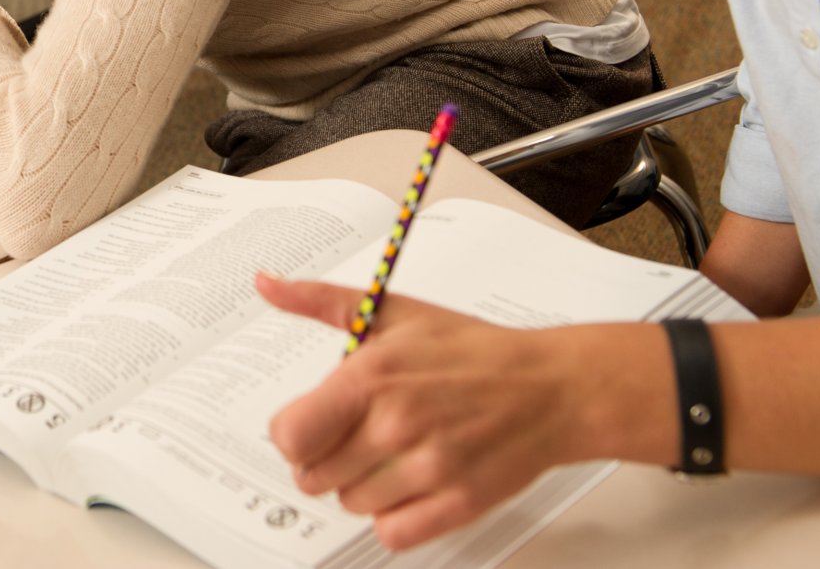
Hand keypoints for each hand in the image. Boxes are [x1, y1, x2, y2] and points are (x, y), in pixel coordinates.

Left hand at [257, 275, 585, 550]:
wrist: (550, 388)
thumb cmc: (473, 351)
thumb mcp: (392, 312)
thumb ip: (320, 301)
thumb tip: (268, 285)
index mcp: (372, 376)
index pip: (290, 435)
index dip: (295, 435)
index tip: (312, 426)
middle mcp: (396, 424)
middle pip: (315, 476)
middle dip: (326, 458)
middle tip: (355, 437)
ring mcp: (428, 468)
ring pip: (351, 504)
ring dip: (362, 486)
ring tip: (392, 454)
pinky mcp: (458, 503)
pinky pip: (393, 534)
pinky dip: (395, 517)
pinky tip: (410, 487)